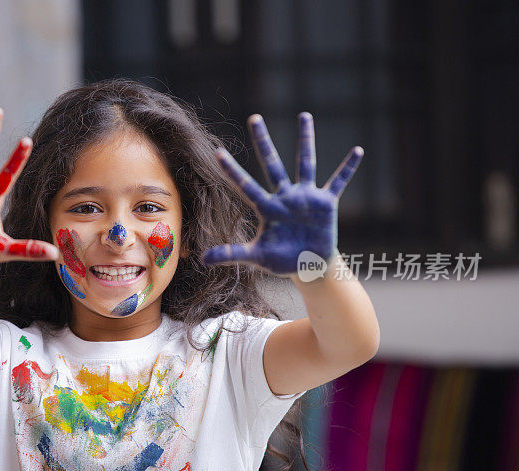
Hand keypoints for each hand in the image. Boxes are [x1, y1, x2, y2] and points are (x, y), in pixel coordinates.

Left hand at [202, 112, 362, 275]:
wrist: (308, 266)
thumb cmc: (281, 260)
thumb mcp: (256, 257)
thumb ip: (232, 254)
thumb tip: (202, 259)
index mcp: (266, 208)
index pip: (245, 186)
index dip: (232, 171)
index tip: (217, 152)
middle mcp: (284, 197)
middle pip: (272, 164)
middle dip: (263, 142)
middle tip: (254, 117)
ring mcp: (305, 197)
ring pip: (305, 163)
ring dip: (305, 140)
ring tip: (304, 115)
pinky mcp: (326, 203)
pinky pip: (338, 182)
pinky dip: (348, 168)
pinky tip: (357, 151)